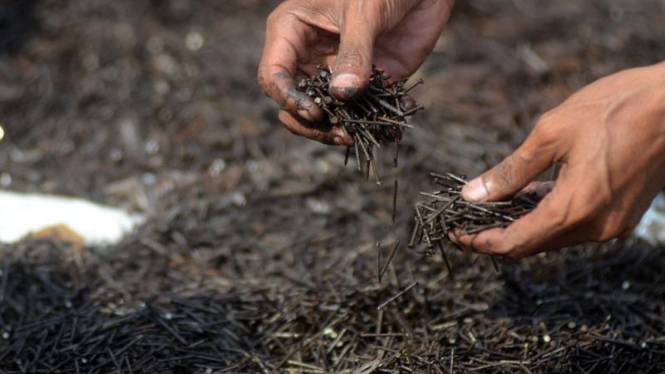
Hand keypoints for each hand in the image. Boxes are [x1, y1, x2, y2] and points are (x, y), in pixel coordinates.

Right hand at [258, 0, 453, 144]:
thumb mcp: (364, 14)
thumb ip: (354, 54)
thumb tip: (342, 95)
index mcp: (291, 32)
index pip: (273, 75)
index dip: (287, 98)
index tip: (315, 113)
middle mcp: (306, 57)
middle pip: (291, 103)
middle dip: (310, 124)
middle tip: (338, 133)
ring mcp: (333, 73)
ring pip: (322, 114)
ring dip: (336, 130)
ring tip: (357, 135)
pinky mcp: (362, 84)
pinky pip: (356, 113)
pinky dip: (369, 125)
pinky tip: (387, 128)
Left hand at [453, 63, 664, 258]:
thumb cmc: (615, 109)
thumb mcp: (551, 134)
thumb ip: (509, 172)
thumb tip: (472, 195)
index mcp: (574, 210)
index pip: (514, 243)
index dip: (481, 242)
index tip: (455, 233)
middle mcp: (595, 228)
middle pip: (532, 245)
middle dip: (496, 235)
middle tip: (465, 221)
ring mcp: (612, 225)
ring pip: (552, 236)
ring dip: (520, 225)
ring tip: (490, 208)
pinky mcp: (621, 215)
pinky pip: (573, 225)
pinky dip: (547, 216)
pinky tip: (528, 196)